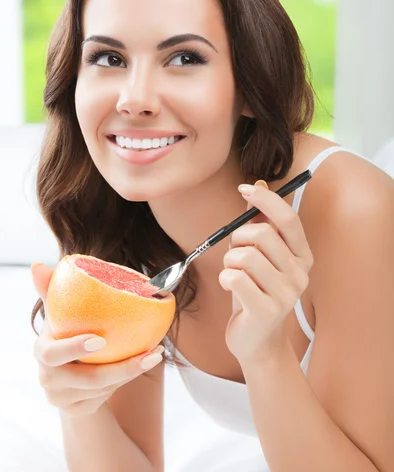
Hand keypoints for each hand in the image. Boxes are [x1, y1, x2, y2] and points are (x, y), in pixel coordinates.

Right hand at [31, 263, 163, 417]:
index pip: (53, 353)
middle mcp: (48, 378)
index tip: (100, 339)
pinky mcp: (78, 409)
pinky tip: (143, 363)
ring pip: (103, 389)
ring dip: (131, 371)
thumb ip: (51, 288)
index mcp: (42, 350)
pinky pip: (107, 397)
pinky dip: (126, 381)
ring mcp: (61, 398)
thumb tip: (36, 265)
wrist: (66, 371)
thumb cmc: (67, 331)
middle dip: (120, 368)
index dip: (75, 348)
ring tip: (155, 353)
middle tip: (149, 352)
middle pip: (86, 379)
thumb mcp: (61, 311)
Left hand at [219, 180, 313, 364]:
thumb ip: (259, 224)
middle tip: (235, 253)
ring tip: (233, 274)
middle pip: (261, 234)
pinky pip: (235, 278)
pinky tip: (231, 287)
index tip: (244, 189)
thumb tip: (256, 188)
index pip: (288, 218)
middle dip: (238, 238)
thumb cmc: (255, 291)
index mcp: (302, 255)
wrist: (257, 339)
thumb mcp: (260, 256)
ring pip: (245, 256)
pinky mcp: (267, 311)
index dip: (266, 199)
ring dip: (229, 261)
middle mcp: (300, 273)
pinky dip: (225, 278)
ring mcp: (287, 293)